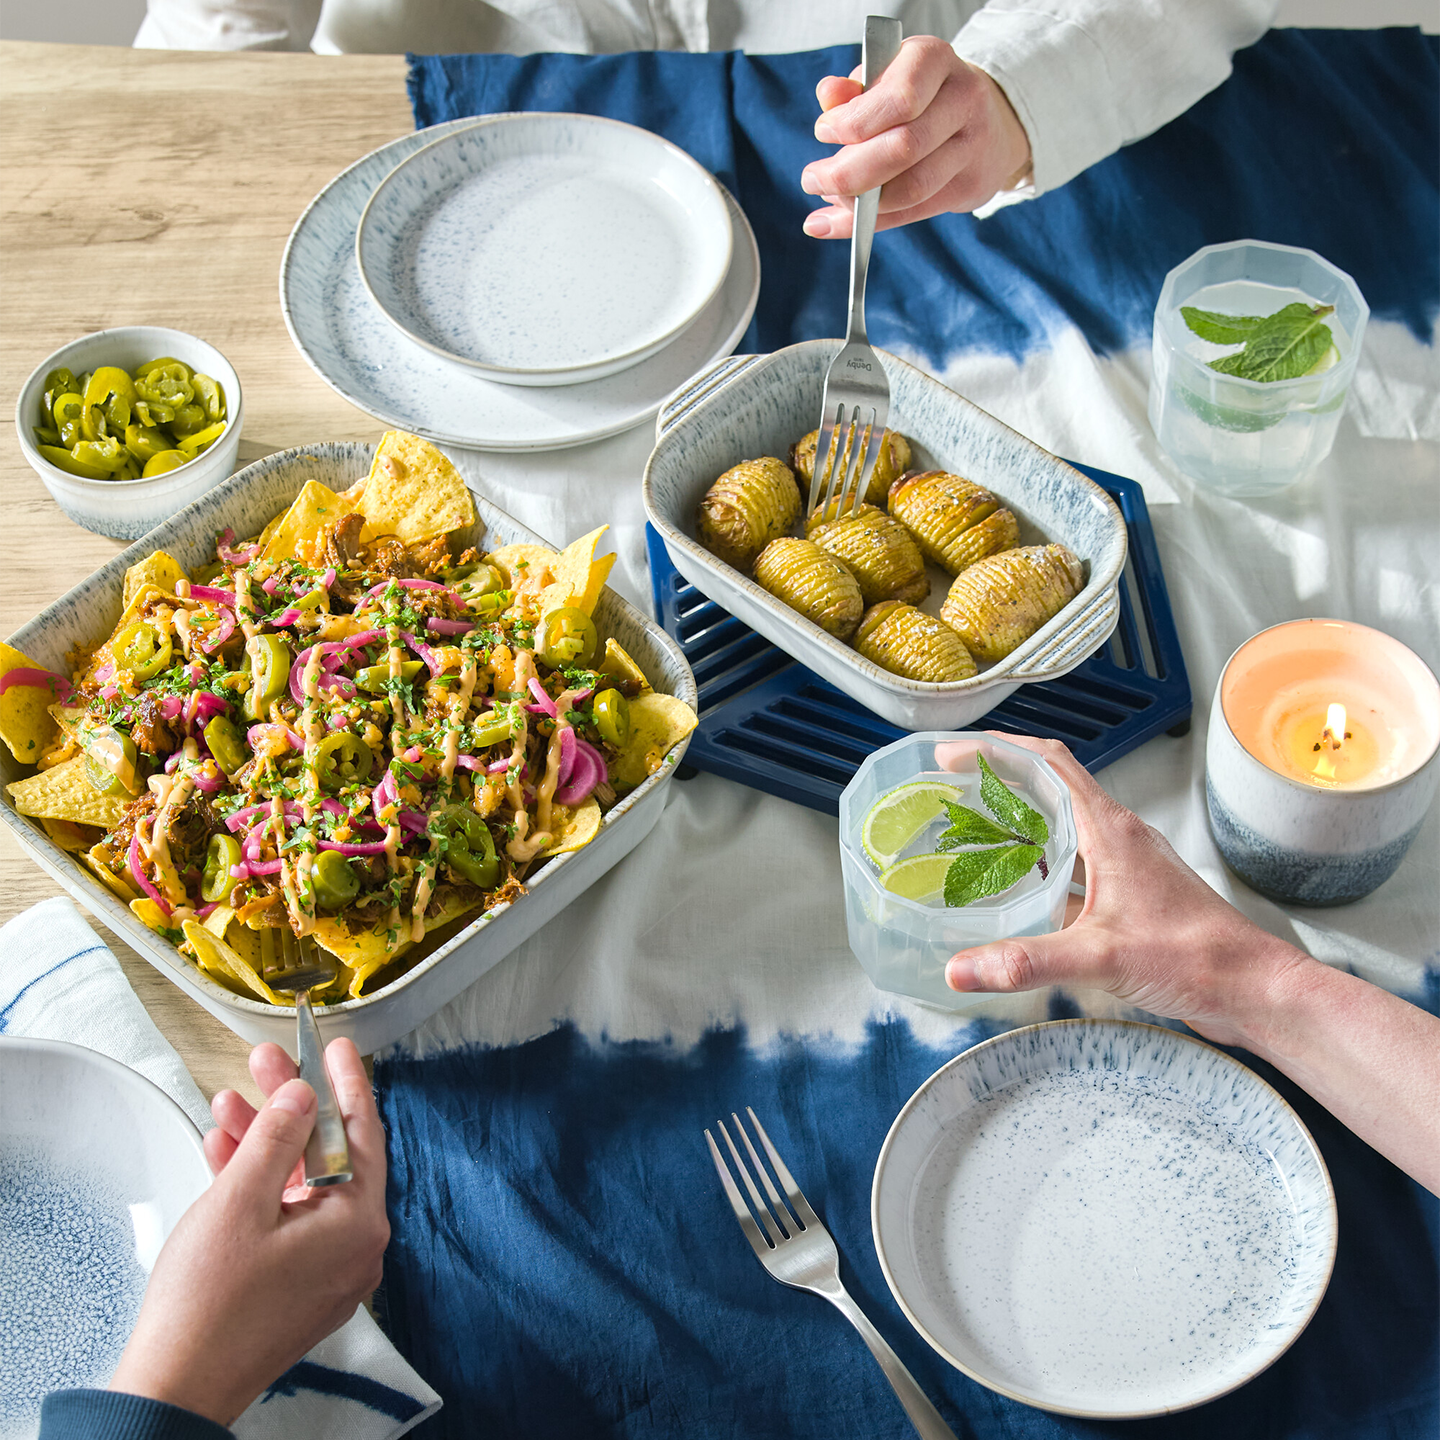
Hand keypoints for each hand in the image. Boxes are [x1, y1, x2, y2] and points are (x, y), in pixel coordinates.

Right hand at [109, 1039, 388, 1426]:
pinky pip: (286, 1218)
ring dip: (265, 1144)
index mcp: (358, 1224)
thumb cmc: (208, 1307)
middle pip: (328, 1155)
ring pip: (301, 1185)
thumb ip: (277, 1137)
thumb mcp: (240, 1200)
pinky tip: (225, 1154)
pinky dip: (259, 1186)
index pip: (362, 1134)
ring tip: (228, 1106)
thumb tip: (305, 1097)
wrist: (174, 1390)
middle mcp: (355, 1248)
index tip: (338, 1047)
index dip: (347, 1082)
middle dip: (291, 1108)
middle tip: (265, 1064)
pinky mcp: (296, 1286)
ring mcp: (327, 1270)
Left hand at [801, 36, 1031, 238]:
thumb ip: (854, 87)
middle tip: (813, 178)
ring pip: (911, 189)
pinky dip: (869, 224)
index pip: (899, 98)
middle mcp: (962, 100)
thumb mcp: (888, 75)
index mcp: (936, 61)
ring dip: (860, 203)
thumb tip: (827, 96)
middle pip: (904, 148)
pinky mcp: (970, 186)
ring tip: (829, 197)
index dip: (855, 123)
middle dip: (849, 171)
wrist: (989, 118)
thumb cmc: (923, 94)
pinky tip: (836, 224)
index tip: (823, 132)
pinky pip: (913, 213)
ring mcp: (971, 147)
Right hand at [944, 735, 1314, 1050]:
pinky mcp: (1129, 898)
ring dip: (1019, 824)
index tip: (956, 754)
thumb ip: (1027, 960)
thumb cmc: (1200, 957)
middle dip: (999, 782)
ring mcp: (1125, 868)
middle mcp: (1118, 839)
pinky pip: (1074, 868)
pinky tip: (1018, 897)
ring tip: (974, 837)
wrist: (1251, 989)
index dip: (999, 750)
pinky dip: (1040, 870)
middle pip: (1050, 788)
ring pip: (1062, 828)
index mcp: (1111, 830)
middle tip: (954, 791)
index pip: (1049, 762)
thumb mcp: (1101, 956)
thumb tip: (961, 968)